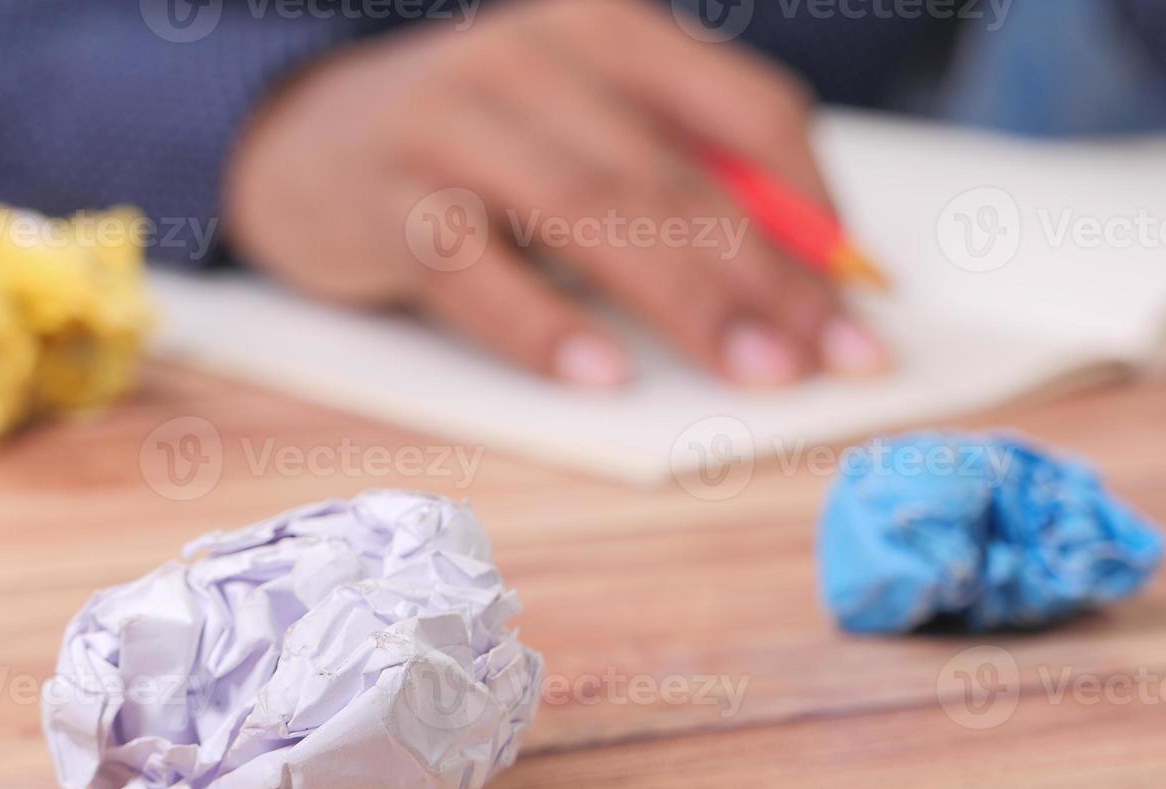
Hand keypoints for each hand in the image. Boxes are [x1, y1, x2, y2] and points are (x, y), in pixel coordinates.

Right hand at [223, 0, 887, 386]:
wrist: (306, 141)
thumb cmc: (479, 149)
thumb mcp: (586, 132)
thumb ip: (680, 179)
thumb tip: (805, 274)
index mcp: (609, 28)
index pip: (745, 110)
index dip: (814, 207)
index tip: (859, 295)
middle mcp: (534, 56)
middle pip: (676, 172)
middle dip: (765, 274)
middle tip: (823, 358)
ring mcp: (454, 121)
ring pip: (590, 211)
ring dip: (683, 300)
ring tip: (750, 373)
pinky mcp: (388, 197)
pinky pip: (474, 267)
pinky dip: (541, 324)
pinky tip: (600, 375)